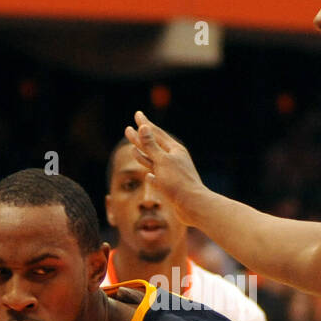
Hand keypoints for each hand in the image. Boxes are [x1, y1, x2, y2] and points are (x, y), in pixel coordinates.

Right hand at [122, 111, 209, 227]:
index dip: (145, 123)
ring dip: (143, 154)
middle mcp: (174, 159)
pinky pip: (158, 178)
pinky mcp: (171, 187)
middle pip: (154, 146)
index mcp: (174, 150)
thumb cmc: (178, 182)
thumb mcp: (162, 161)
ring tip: (132, 149)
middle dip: (140, 138)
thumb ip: (151, 145)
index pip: (156, 133)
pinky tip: (148, 176)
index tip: (137, 114)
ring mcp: (173, 173)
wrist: (193, 206)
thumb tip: (143, 127)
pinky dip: (152, 175)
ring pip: (154, 161)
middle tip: (127, 129)